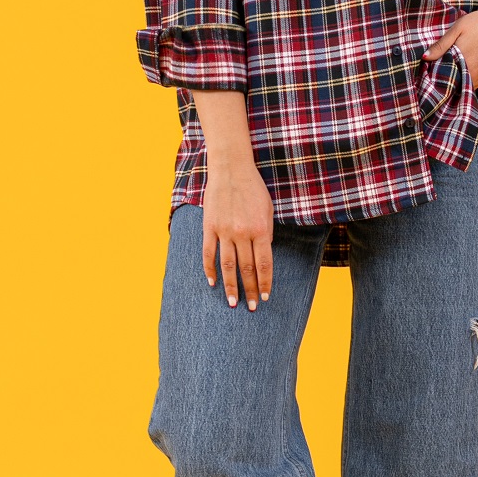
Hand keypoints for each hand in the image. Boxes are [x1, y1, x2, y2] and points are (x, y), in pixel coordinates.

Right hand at [202, 161, 273, 311]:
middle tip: (253, 307)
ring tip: (232, 303)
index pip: (264, 264)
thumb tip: (262, 257)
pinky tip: (213, 283)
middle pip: (247, 269)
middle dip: (250, 291)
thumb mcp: (268, 210)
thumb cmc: (253, 188)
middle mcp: (243, 233)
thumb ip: (266, 234)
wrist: (231, 169)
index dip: (265, 283)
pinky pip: (209, 253)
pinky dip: (210, 270)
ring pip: (228, 266)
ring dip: (231, 287)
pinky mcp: (209, 227)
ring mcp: (224, 231)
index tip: (266, 297)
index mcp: (261, 230)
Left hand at [422, 0, 477, 87]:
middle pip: (454, 84)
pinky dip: (467, 79)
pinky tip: (463, 70)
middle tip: (438, 72)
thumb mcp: (458, 28)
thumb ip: (441, 45)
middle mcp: (473, 73)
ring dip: (457, 81)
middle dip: (445, 80)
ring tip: (450, 71)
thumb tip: (425, 57)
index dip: (435, 77)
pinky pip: (474, 83)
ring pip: (464, 84)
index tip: (428, 74)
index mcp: (463, 62)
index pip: (444, 79)